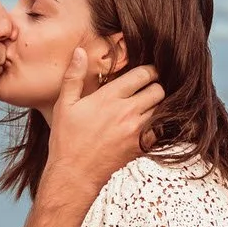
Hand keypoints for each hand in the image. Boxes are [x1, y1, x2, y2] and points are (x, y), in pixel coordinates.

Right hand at [44, 49, 162, 196]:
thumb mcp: (64, 105)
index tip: (144, 73)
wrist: (74, 174)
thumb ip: (74, 76)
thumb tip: (80, 52)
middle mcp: (127, 112)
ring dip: (157, 106)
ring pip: (162, 109)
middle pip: (158, 89)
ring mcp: (136, 130)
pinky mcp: (141, 146)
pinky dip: (158, 125)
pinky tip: (147, 125)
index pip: (143, 74)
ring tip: (146, 106)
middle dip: (154, 86)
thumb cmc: (67, 140)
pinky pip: (161, 130)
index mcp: (109, 97)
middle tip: (146, 90)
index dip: (148, 70)